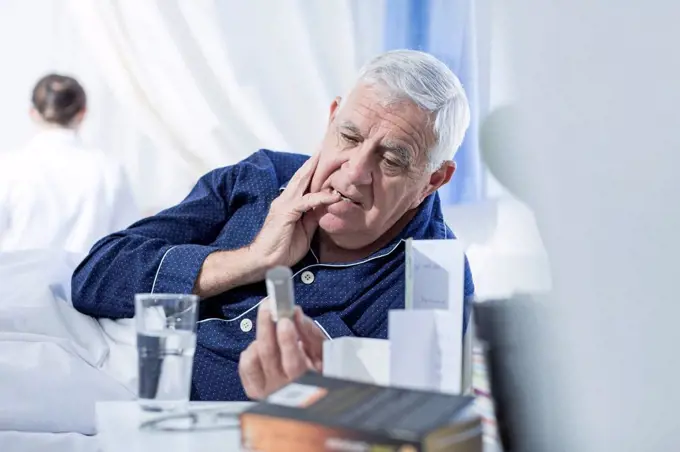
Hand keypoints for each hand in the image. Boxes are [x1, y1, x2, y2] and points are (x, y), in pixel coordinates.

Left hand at [239, 301, 325, 399]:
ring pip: (253, 358)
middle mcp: (284, 388)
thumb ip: (309, 330)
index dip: (287, 340)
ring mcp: (266, 390)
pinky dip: (251, 350)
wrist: (307, 391)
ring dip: (260, 339)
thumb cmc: (316, 367)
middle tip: (267, 306)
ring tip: (270, 332)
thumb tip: (295, 312)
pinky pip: (245, 365)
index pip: (293, 362)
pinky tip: (262, 347)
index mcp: (306, 379)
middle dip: (266, 325)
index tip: (285, 319)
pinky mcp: (254, 389)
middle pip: (268, 354)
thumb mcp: (322, 350)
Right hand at [249, 152, 339, 267]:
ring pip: (302, 182)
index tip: (325, 159)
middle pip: (301, 176)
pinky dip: (321, 197)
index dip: (313, 171)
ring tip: (327, 156)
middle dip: (313, 161)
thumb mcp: (305, 230)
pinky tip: (333, 195)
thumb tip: (327, 205)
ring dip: (316, 169)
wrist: (265, 261)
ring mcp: (284, 204)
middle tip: (325, 145)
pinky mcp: (286, 212)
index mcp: (288, 203)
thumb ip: (314, 216)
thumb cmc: (282, 249)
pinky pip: (307, 201)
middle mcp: (285, 199)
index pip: (302, 183)